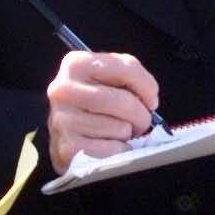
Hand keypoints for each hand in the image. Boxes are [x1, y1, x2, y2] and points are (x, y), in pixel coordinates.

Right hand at [46, 51, 161, 168]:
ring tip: (115, 132)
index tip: (152, 100)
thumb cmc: (91, 107)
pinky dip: (118, 150)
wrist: (62, 140)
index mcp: (76, 64)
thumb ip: (126, 79)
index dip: (147, 86)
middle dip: (141, 115)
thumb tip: (149, 100)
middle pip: (124, 101)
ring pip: (120, 127)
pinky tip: (106, 145)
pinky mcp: (68, 147)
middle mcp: (65, 89)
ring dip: (127, 133)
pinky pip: (113, 149)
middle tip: (141, 122)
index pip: (126, 68)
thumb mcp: (103, 81)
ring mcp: (64, 119)